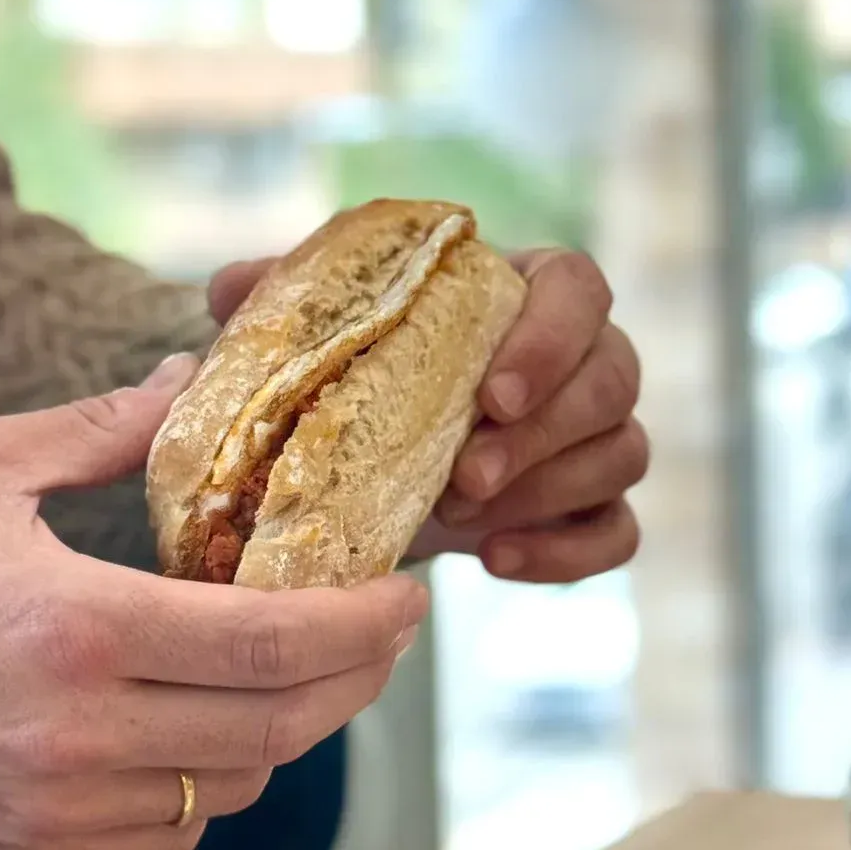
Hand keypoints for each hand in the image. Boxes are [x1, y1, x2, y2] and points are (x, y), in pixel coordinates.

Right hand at [0, 357, 424, 849]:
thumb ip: (107, 430)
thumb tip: (195, 380)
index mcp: (81, 631)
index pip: (273, 644)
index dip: (363, 627)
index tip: (409, 599)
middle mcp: (80, 737)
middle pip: (278, 730)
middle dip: (352, 683)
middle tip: (379, 640)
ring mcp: (58, 809)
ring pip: (233, 791)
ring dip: (285, 736)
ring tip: (296, 676)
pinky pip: (171, 835)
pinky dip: (213, 788)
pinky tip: (210, 733)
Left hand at [210, 245, 644, 583]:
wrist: (373, 454)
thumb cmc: (359, 370)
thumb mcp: (319, 332)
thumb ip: (283, 299)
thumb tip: (227, 290)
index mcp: (526, 292)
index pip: (580, 287)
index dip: (552, 338)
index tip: (492, 393)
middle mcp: (580, 359)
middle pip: (614, 379)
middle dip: (544, 434)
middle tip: (463, 478)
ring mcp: (594, 439)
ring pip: (622, 456)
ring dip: (545, 492)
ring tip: (459, 518)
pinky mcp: (590, 510)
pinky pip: (619, 534)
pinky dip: (567, 554)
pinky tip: (497, 561)